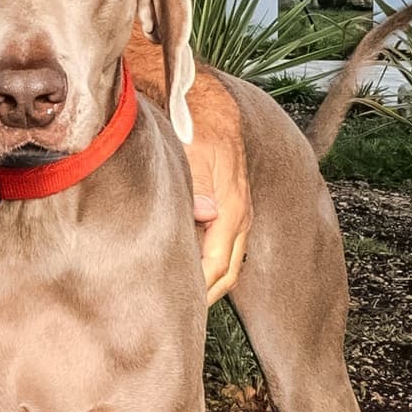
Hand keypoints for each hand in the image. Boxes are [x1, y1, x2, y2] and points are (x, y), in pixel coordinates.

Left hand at [185, 69, 251, 305]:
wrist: (203, 98)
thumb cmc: (194, 121)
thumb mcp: (192, 149)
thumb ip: (197, 183)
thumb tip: (206, 214)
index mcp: (232, 207)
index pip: (217, 265)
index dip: (198, 291)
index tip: (175, 307)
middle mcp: (238, 214)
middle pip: (225, 271)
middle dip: (204, 294)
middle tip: (174, 314)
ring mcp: (234, 211)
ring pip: (225, 259)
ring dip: (205, 278)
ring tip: (176, 297)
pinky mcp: (223, 204)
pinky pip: (219, 243)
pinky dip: (204, 260)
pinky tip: (181, 265)